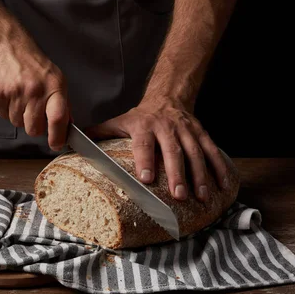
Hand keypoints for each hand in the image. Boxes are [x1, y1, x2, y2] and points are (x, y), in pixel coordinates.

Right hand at [0, 35, 70, 150]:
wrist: (9, 47)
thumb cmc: (36, 66)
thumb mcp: (57, 80)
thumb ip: (63, 104)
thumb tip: (68, 126)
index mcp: (53, 87)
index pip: (57, 118)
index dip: (57, 136)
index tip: (56, 145)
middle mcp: (34, 90)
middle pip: (34, 129)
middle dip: (35, 127)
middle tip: (34, 113)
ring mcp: (14, 92)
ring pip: (17, 124)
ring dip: (20, 117)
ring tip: (21, 98)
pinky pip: (3, 116)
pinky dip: (7, 110)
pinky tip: (11, 94)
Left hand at [86, 96, 228, 201]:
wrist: (167, 96)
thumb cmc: (140, 117)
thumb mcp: (119, 121)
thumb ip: (99, 133)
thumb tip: (71, 143)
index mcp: (144, 126)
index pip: (144, 144)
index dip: (145, 160)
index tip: (145, 179)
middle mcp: (167, 127)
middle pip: (173, 151)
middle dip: (176, 174)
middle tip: (178, 195)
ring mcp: (186, 130)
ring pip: (196, 153)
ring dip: (199, 175)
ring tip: (201, 197)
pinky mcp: (201, 133)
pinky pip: (213, 151)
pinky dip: (219, 169)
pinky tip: (223, 186)